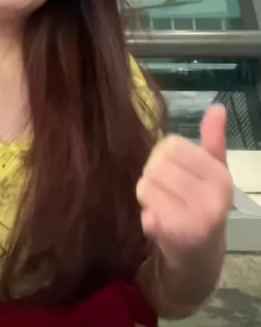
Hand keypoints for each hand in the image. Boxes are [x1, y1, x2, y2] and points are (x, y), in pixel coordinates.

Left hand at [136, 105, 233, 265]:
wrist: (200, 258)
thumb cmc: (203, 205)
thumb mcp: (213, 172)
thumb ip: (213, 140)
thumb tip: (217, 107)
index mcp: (220, 176)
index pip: (171, 145)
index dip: (163, 156)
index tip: (173, 171)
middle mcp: (212, 197)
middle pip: (155, 164)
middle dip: (153, 175)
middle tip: (166, 192)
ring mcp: (195, 219)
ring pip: (145, 185)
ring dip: (147, 195)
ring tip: (162, 206)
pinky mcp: (175, 237)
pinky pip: (144, 212)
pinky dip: (146, 216)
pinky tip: (158, 224)